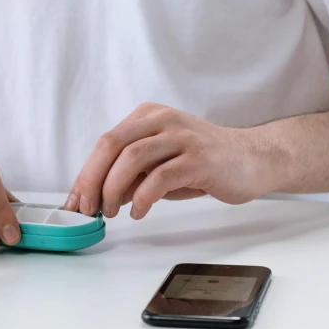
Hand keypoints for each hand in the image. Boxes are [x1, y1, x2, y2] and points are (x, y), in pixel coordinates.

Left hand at [64, 103, 275, 218]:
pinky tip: (138, 212)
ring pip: (132, 158)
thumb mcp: (160, 164)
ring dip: (113, 190)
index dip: (85, 172)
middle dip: (92, 180)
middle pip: (112, 145)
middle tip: (87, 208)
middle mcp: (163, 120)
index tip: (76, 200)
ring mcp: (182, 137)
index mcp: (149, 116)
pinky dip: (142, 198)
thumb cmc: (203, 164)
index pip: (106, 142)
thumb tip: (98, 197)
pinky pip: (160, 177)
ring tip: (112, 212)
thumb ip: (131, 175)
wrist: (253, 159)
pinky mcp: (199, 159)